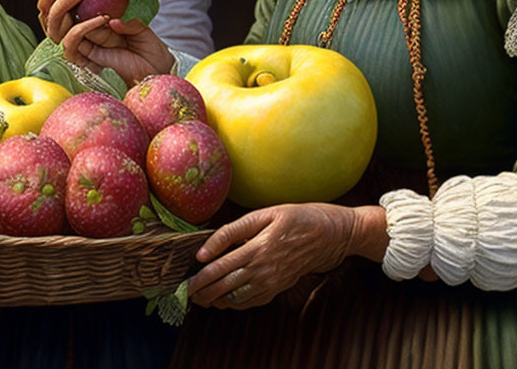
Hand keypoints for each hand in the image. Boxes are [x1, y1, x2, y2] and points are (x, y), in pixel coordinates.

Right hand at [37, 0, 173, 85]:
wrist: (155, 65)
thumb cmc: (145, 39)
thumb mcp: (132, 12)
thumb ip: (117, 1)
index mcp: (85, 18)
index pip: (59, 1)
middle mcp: (78, 31)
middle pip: (48, 13)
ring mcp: (80, 46)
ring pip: (54, 27)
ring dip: (63, 5)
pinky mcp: (84, 60)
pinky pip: (72, 41)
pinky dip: (82, 27)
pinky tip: (102, 18)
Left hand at [186, 203, 387, 309]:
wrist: (330, 235)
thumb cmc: (297, 217)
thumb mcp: (266, 214)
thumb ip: (233, 230)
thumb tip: (205, 249)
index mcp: (257, 248)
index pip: (219, 268)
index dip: (200, 277)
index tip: (186, 280)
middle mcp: (263, 270)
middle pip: (224, 287)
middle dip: (202, 292)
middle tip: (188, 292)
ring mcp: (271, 282)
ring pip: (236, 298)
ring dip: (216, 300)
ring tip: (201, 298)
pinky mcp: (277, 288)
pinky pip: (251, 301)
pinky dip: (234, 303)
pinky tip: (225, 298)